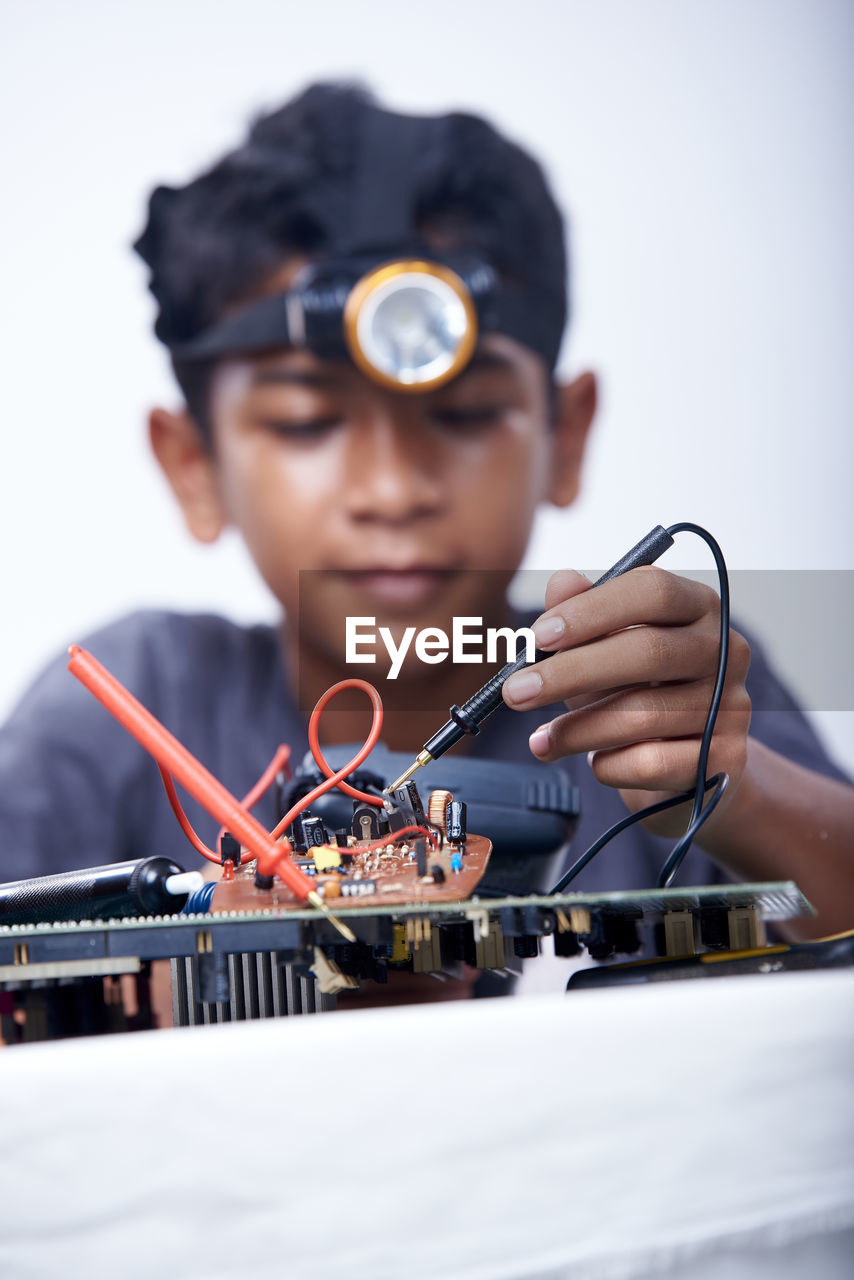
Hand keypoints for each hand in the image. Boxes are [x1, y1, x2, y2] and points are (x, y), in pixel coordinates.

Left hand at [501, 567, 751, 837]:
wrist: (683, 765)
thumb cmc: (635, 691)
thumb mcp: (602, 648)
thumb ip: (581, 611)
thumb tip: (562, 581)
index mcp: (696, 605)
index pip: (652, 591)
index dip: (592, 611)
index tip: (538, 637)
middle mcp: (725, 648)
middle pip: (647, 651)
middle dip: (569, 674)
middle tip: (515, 693)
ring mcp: (733, 704)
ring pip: (642, 714)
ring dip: (577, 730)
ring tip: (540, 740)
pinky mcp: (727, 758)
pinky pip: (652, 762)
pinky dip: (609, 764)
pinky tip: (594, 763)